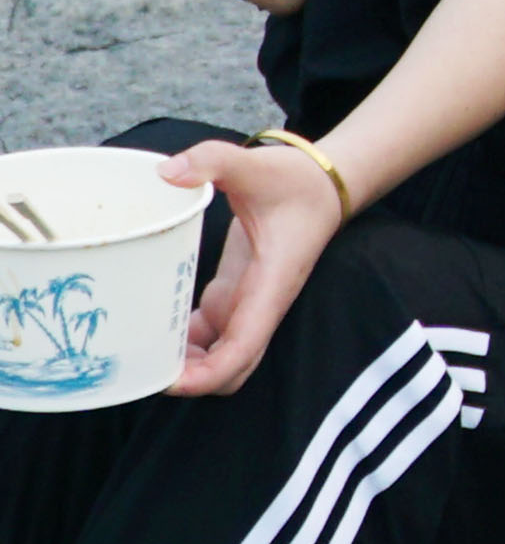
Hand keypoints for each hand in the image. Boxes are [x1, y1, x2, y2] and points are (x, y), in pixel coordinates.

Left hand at [161, 137, 348, 397]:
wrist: (324, 184)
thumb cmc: (296, 180)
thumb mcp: (256, 165)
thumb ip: (213, 161)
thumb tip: (167, 173)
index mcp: (270, 285)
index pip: (242, 349)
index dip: (207, 375)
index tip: (169, 381)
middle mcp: (261, 305)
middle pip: (232, 370)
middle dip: (192, 380)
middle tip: (143, 368)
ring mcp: (249, 304)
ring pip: (221, 359)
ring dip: (187, 366)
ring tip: (141, 353)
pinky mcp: (237, 296)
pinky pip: (211, 338)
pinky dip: (185, 345)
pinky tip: (156, 329)